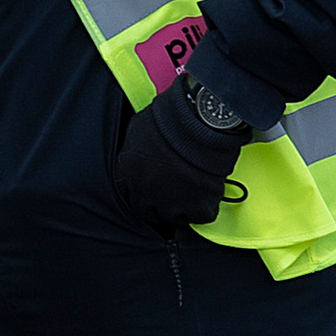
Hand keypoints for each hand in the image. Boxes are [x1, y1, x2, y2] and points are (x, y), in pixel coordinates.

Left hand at [112, 76, 247, 236]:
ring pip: (174, 217)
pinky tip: (207, 191)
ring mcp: (170, 203)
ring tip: (193, 188)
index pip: (128, 195)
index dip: (142, 193)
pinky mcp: (196, 207)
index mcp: (128, 172)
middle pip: (148, 212)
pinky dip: (206, 206)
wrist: (201, 122)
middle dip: (159, 205)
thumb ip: (135, 149)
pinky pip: (200, 216)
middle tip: (175, 192)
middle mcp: (145, 192)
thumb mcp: (139, 128)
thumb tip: (139, 152)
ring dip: (183, 207)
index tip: (152, 190)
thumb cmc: (172, 118)